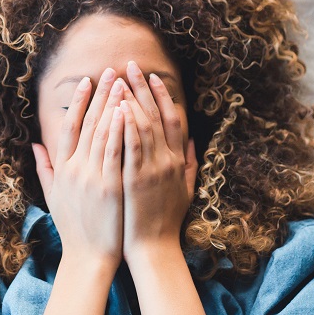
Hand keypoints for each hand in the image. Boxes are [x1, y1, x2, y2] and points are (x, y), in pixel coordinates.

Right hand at [33, 68, 125, 271]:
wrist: (88, 257)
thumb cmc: (74, 226)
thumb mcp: (53, 195)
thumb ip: (45, 167)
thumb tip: (35, 144)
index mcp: (62, 168)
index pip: (69, 126)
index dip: (78, 102)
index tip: (87, 81)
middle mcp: (74, 168)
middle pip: (88, 123)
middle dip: (100, 95)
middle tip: (110, 71)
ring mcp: (91, 176)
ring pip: (101, 132)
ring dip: (112, 104)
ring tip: (122, 82)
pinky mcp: (109, 186)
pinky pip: (114, 151)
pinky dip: (118, 130)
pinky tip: (125, 111)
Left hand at [120, 61, 197, 259]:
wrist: (154, 249)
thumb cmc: (166, 220)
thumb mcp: (186, 189)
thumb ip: (190, 162)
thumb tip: (194, 140)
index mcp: (178, 160)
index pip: (172, 119)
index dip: (162, 95)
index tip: (152, 76)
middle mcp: (168, 160)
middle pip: (156, 115)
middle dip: (142, 88)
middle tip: (130, 65)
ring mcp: (153, 169)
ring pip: (143, 126)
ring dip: (131, 99)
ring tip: (120, 79)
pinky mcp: (136, 179)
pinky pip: (132, 146)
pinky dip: (127, 125)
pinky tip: (119, 107)